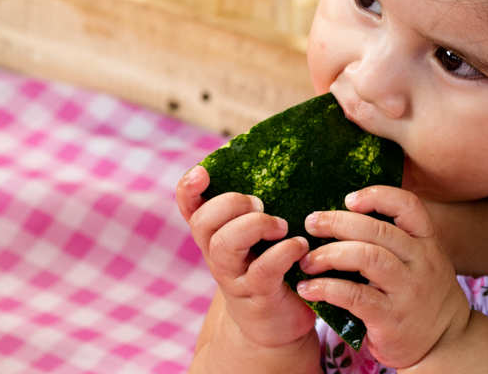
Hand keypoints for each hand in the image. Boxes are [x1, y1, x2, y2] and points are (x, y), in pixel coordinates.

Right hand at [177, 166, 316, 348]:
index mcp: (214, 233)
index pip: (188, 206)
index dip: (187, 189)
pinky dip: (282, 252)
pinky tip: (299, 247)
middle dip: (230, 204)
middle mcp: (216, 253)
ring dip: (253, 226)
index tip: (202, 172)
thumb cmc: (270, 268)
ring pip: (224, 245)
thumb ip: (256, 208)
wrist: (274, 324)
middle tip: (259, 203)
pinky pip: (262, 270)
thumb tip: (281, 162)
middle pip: (203, 222)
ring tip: (281, 225)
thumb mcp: (256, 237)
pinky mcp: (257, 295)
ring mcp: (233, 276)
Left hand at [295, 186, 470, 368]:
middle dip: (337, 222)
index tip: (349, 199)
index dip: (377, 195)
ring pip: (366, 257)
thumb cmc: (421, 295)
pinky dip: (325, 288)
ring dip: (329, 254)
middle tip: (311, 224)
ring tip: (307, 260)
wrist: (446, 343)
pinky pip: (354, 295)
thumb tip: (344, 216)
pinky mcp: (391, 318)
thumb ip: (395, 241)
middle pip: (377, 230)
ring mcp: (408, 291)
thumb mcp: (421, 262)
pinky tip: (308, 289)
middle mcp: (421, 263)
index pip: (408, 206)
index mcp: (427, 243)